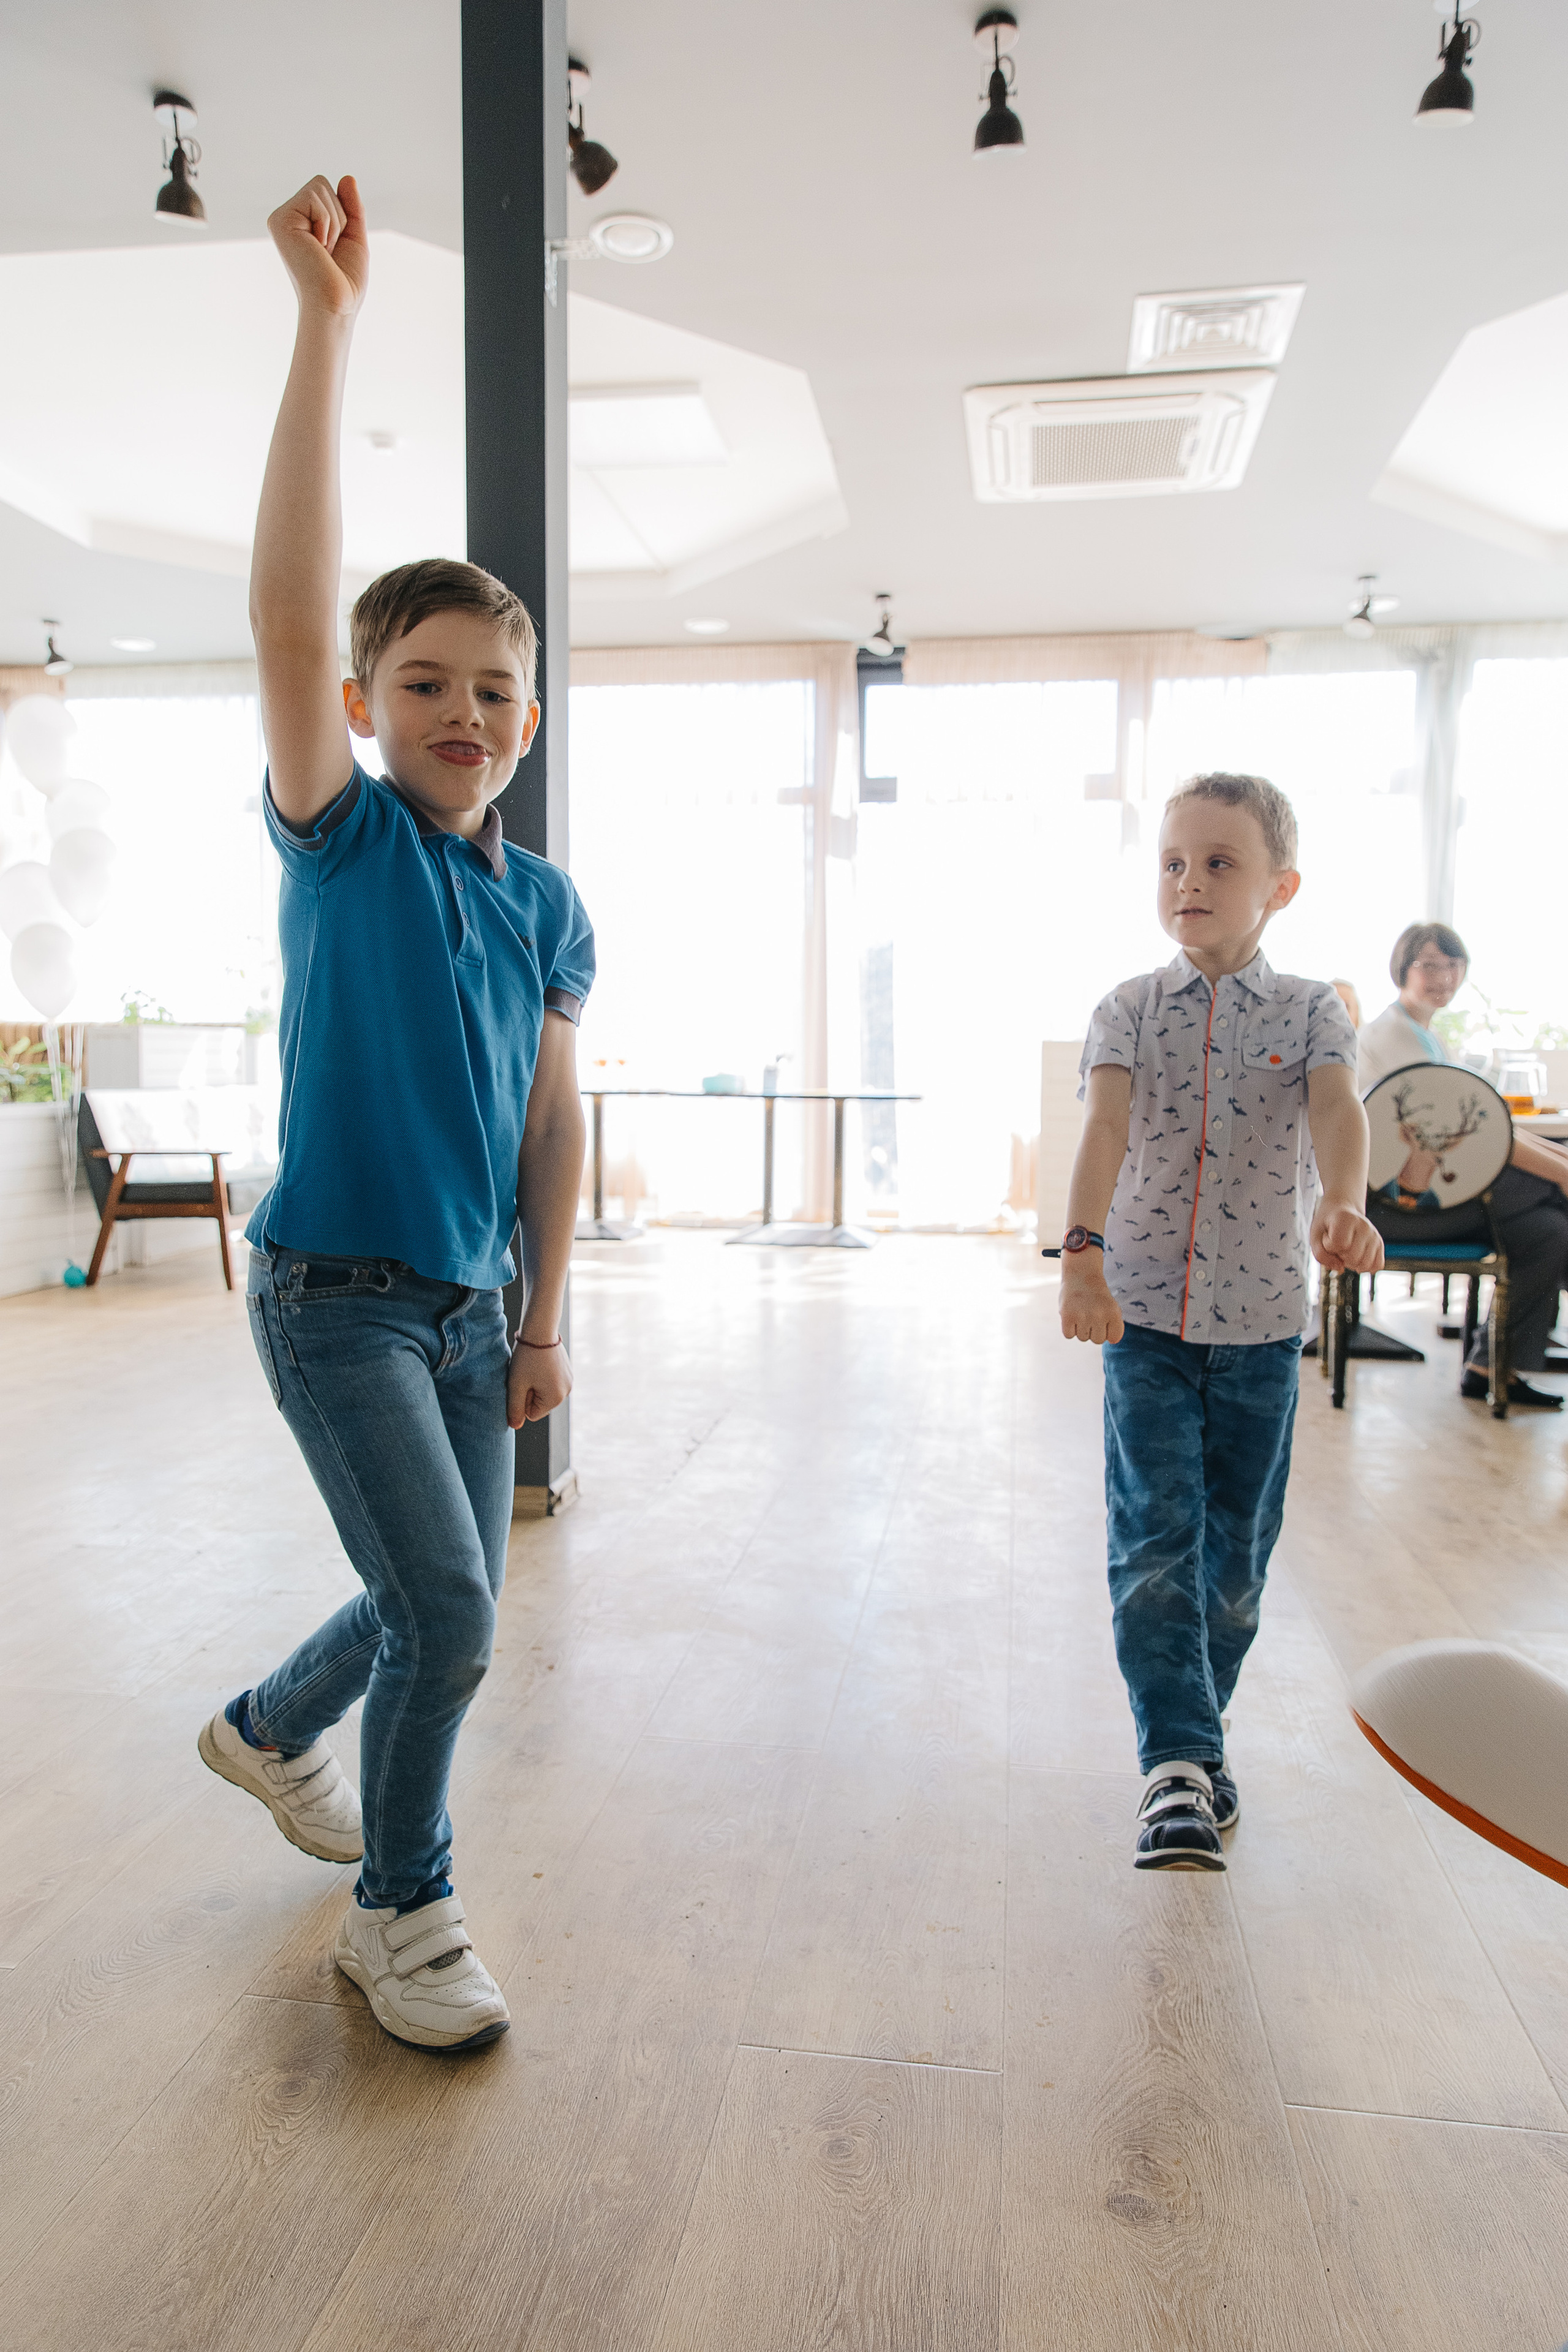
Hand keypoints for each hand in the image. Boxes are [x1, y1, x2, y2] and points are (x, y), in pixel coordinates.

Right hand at [267, 175, 368, 318]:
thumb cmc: (345, 281)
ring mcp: (281, 218)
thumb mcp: (353, 237)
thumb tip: (347, 177)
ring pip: (319, 188)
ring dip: (334, 223)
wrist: (335, 306)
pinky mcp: (278, 221)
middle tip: (329, 250)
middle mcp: (287, 217)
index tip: (334, 247)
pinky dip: (326, 224)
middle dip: (338, 216)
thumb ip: (351, 207)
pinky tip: (317, 248)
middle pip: (322, 183)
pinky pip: (315, 199)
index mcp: (302, 221)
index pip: (327, 188)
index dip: (342, 214)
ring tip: (323, 251)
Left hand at [507, 1337, 571, 1427]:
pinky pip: (551, 1382)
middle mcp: (567, 1392)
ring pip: (544, 1392)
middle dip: (529, 1392)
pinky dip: (542, 1376)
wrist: (541, 1329)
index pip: (531, 1414)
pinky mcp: (568, 1371)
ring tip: (532, 1367)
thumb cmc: (527, 1358)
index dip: (521, 1400)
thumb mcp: (516, 1385)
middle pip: (539, 1404)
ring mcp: (569, 1381)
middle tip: (525, 1373)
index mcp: (556, 1398)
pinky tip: (539, 1362)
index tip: (522, 1382)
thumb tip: (514, 1426)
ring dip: (535, 1383)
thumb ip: (514, 1408)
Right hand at [1060, 1259, 1124, 1345]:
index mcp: (1114, 1313)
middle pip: (1097, 1340)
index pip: (1114, 1338)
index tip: (1103, 1318)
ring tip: (1081, 1311)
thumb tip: (1111, 1340)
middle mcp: (1100, 1315)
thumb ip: (1113, 1326)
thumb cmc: (1096, 1295)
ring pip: (1083, 1338)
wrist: (1081, 1273)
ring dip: (1080, 1328)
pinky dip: (1069, 1328)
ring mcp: (1083, 1316)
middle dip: (1093, 1330)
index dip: (1107, 1331)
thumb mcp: (1111, 1307)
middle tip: (1090, 1313)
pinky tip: (1071, 1315)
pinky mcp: (1067, 1316)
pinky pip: (1069, 1335)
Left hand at [1311, 1200, 1383, 1274]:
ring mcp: (1374, 1234)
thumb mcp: (1315, 1236)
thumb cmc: (1327, 1225)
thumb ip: (1321, 1255)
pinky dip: (1365, 1267)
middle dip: (1341, 1256)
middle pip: (1353, 1257)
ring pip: (1365, 1264)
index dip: (1329, 1246)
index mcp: (1346, 1218)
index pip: (1339, 1244)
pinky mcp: (1379, 1243)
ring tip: (1347, 1250)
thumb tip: (1341, 1268)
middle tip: (1337, 1244)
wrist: (1341, 1210)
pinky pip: (1377, 1265)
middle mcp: (1364, 1225)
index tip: (1328, 1236)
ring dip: (1352, 1263)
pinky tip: (1357, 1258)